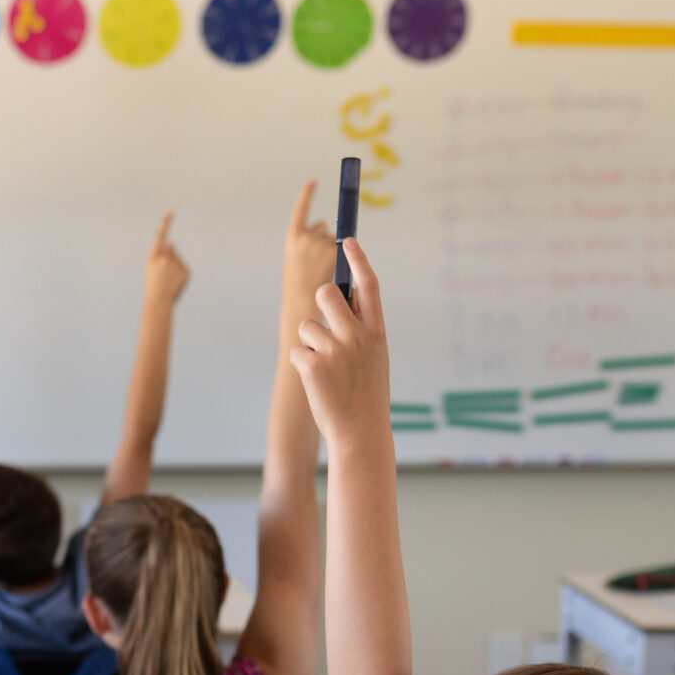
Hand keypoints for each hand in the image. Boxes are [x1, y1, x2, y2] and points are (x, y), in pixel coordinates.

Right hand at [143, 211, 188, 307]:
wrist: (159, 302)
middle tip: (162, 276)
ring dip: (174, 268)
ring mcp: (175, 264)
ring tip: (168, 281)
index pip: (160, 236)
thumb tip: (172, 243)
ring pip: (177, 260)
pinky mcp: (185, 271)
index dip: (165, 224)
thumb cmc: (153, 286)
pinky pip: (184, 269)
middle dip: (168, 260)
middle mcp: (164, 258)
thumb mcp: (152, 268)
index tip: (171, 212)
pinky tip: (175, 283)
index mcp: (153, 257)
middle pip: (170, 251)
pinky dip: (181, 275)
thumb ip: (161, 254)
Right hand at [281, 180, 336, 324]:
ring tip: (325, 270)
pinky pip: (343, 248)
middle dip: (323, 238)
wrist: (302, 304)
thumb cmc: (299, 285)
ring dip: (333, 250)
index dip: (307, 194)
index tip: (313, 180)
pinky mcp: (336, 253)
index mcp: (293, 238)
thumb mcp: (297, 261)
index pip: (301, 210)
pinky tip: (334, 266)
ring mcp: (322, 244)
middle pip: (323, 227)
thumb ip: (310, 245)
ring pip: (334, 239)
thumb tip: (334, 235)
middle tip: (317, 260)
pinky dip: (342, 254)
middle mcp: (306, 237)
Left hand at [289, 237, 390, 448]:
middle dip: (319, 302)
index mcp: (377, 332)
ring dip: (309, 343)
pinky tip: (316, 382)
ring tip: (324, 368)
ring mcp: (335, 350)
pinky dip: (302, 364)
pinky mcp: (312, 365)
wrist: (360, 434)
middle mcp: (357, 336)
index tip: (348, 240)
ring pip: (306, 325)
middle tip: (323, 323)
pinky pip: (297, 351)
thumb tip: (340, 303)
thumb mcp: (374, 359)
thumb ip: (362, 331)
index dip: (358, 260)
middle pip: (327, 293)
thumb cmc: (367, 396)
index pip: (369, 285)